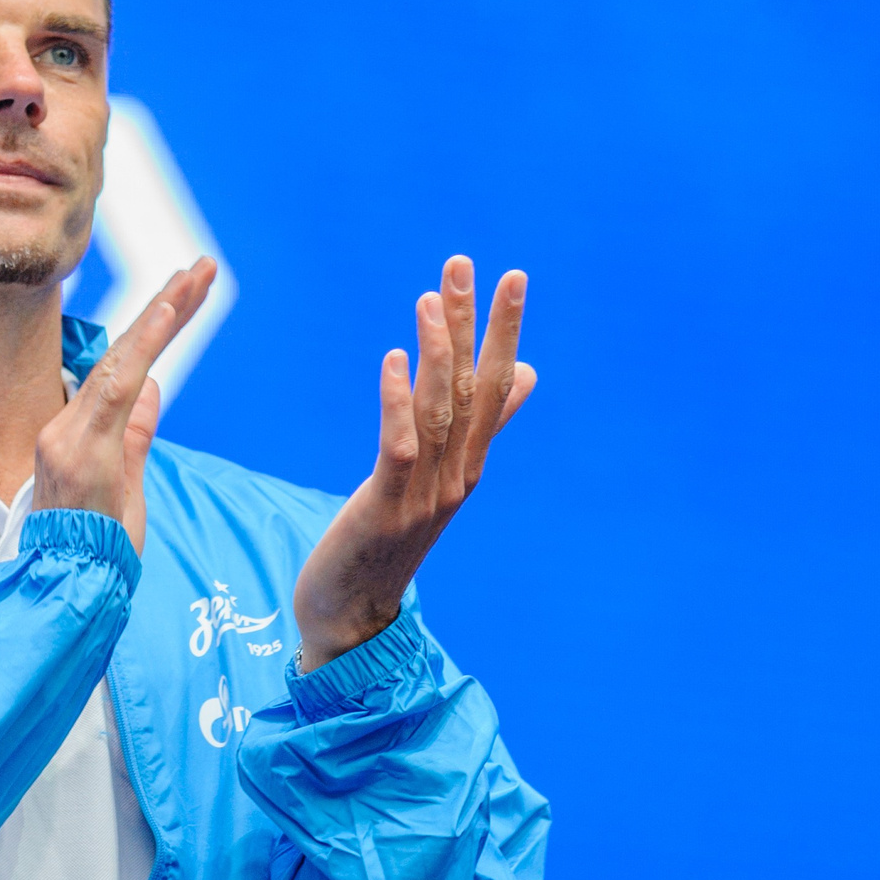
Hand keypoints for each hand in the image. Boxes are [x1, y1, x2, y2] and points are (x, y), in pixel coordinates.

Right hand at [30, 259, 217, 553]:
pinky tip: (168, 311)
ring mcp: (71, 435)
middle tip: (202, 266)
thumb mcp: (125, 487)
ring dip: (163, 314)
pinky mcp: (80, 449)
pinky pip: (115, 386)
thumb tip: (155, 387)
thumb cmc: (95, 550)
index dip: (154, 328)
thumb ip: (136, 435)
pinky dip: (142, 346)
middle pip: (124, 353)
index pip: (123, 368)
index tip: (186, 290)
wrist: (66, 593)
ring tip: (195, 275)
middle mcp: (69, 425)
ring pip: (122, 359)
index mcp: (80, 432)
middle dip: (167, 306)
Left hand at [292, 256, 534, 672]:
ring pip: (438, 412)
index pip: (494, 387)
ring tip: (430, 297)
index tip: (513, 277)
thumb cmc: (388, 543)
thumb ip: (480, 430)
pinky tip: (393, 359)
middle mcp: (456, 476)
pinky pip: (398, 448)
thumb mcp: (438, 479)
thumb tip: (526, 375)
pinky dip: (398, 402)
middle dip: (471, 325)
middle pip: (469, 390)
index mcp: (468, 465)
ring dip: (436, 352)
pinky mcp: (387, 509)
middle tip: (464, 264)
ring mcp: (425, 495)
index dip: (504, 332)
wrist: (354, 616)